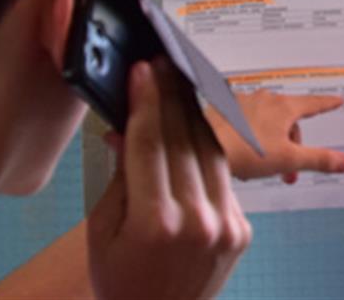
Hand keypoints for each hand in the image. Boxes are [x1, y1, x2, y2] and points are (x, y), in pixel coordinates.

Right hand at [88, 59, 250, 299]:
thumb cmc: (121, 280)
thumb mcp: (102, 231)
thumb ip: (118, 180)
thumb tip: (125, 130)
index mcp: (154, 223)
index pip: (149, 145)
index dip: (145, 103)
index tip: (142, 71)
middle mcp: (196, 221)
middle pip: (183, 141)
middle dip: (171, 98)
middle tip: (163, 65)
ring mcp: (225, 225)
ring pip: (210, 153)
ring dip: (194, 115)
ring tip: (180, 86)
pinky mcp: (241, 229)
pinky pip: (223, 178)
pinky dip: (206, 152)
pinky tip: (194, 127)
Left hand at [206, 90, 343, 183]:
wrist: (205, 146)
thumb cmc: (243, 150)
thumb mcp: (289, 160)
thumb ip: (319, 160)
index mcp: (283, 107)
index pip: (313, 104)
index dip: (327, 104)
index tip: (336, 101)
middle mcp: (264, 100)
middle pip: (289, 120)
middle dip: (293, 145)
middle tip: (289, 170)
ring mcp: (243, 103)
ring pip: (268, 122)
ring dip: (273, 143)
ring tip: (264, 165)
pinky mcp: (226, 110)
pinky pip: (248, 122)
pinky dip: (252, 137)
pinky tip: (245, 154)